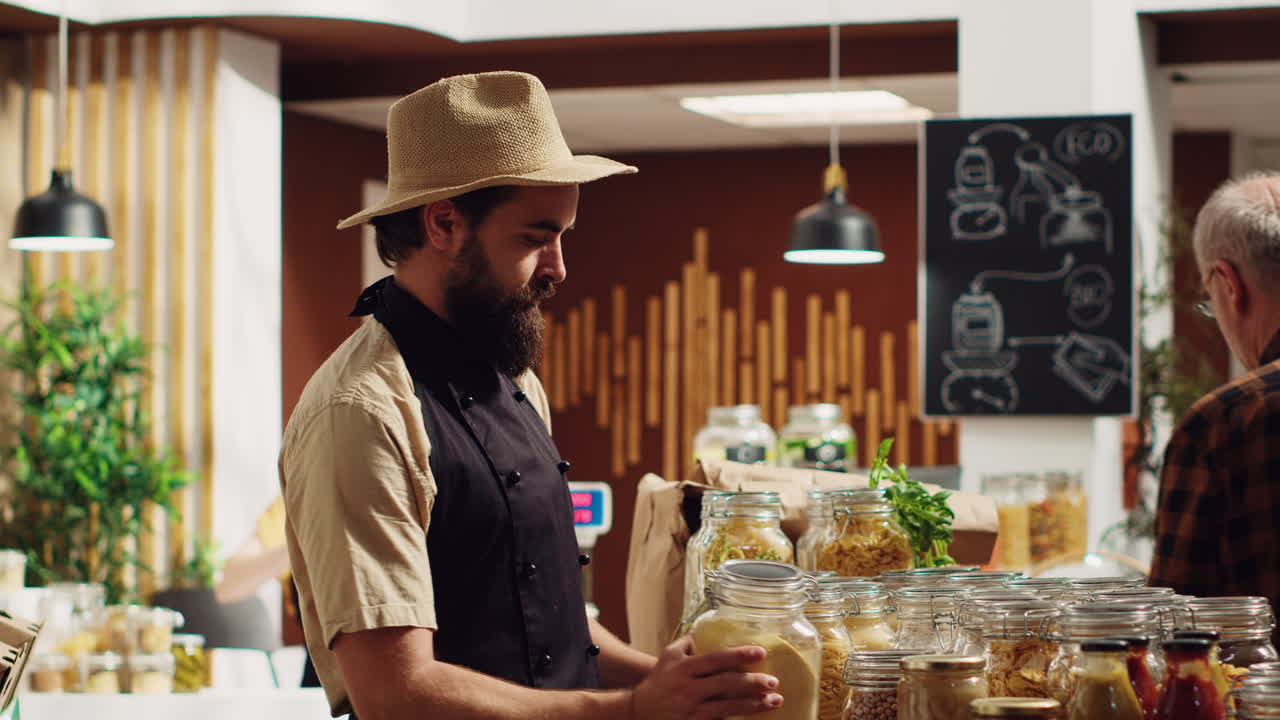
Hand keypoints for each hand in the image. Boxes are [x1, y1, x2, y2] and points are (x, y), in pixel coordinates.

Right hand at [628, 635, 782, 719]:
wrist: (638, 712)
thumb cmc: (659, 681)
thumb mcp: (668, 656)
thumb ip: (688, 641)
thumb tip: (709, 624)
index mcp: (684, 667)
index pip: (715, 658)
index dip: (738, 655)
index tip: (761, 652)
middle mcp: (688, 688)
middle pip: (725, 684)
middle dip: (752, 683)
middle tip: (774, 681)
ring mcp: (691, 710)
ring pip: (727, 708)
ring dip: (753, 705)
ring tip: (775, 701)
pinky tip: (755, 717)